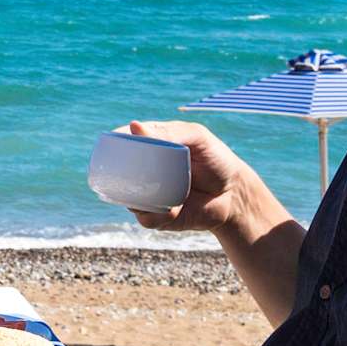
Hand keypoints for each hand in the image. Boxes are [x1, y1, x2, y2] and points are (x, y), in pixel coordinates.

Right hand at [118, 120, 258, 235]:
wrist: (234, 195)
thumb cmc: (216, 160)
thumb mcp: (198, 138)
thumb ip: (169, 133)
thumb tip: (134, 127)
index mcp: (152, 146)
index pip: (123, 143)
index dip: (113, 144)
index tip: (112, 146)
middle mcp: (146, 171)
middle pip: (118, 173)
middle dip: (117, 176)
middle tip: (137, 176)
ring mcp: (150, 194)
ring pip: (127, 198)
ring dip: (136, 200)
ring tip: (161, 196)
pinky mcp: (159, 216)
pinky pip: (145, 218)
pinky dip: (155, 216)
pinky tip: (174, 210)